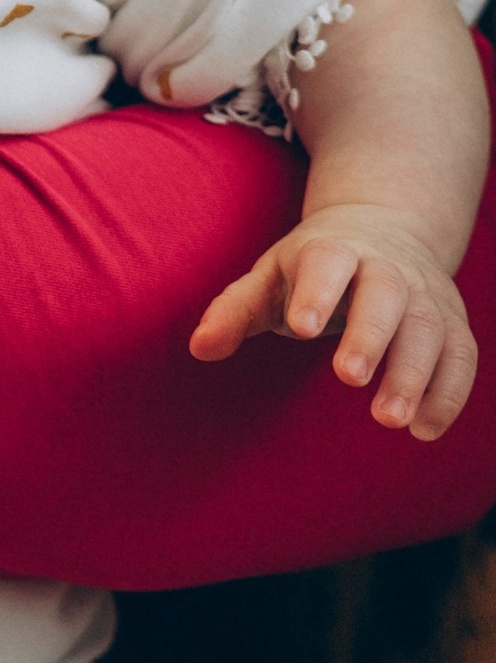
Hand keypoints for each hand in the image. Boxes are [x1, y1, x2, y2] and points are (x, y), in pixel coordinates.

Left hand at [192, 201, 478, 438]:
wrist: (383, 232)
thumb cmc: (311, 270)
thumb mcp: (268, 279)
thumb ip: (234, 312)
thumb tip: (200, 349)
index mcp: (332, 250)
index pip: (327, 262)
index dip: (317, 292)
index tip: (303, 328)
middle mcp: (386, 266)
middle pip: (387, 292)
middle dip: (371, 334)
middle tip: (349, 378)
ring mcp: (425, 292)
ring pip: (431, 327)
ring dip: (415, 373)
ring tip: (389, 420)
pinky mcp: (452, 320)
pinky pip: (462, 355)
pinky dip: (449, 392)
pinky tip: (425, 430)